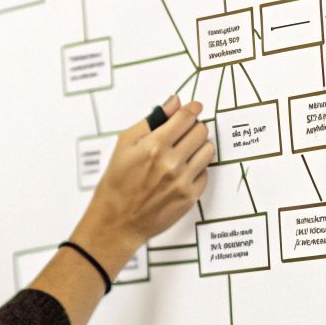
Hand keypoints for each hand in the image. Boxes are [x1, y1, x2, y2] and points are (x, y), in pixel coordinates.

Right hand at [71, 95, 213, 267]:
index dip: (193, 109)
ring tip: (185, 152)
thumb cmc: (117, 183)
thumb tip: (174, 103)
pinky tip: (182, 172)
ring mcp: (182, 180)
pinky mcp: (189, 196)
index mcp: (154, 145)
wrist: (117, 221)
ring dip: (199, 147)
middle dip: (194, 128)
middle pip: (201, 131)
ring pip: (208, 151)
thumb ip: (151, 121)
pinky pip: (206, 173)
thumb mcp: (125, 144)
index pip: (186, 117)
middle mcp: (171, 162)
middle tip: (185, 133)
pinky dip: (197, 169)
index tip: (195, 108)